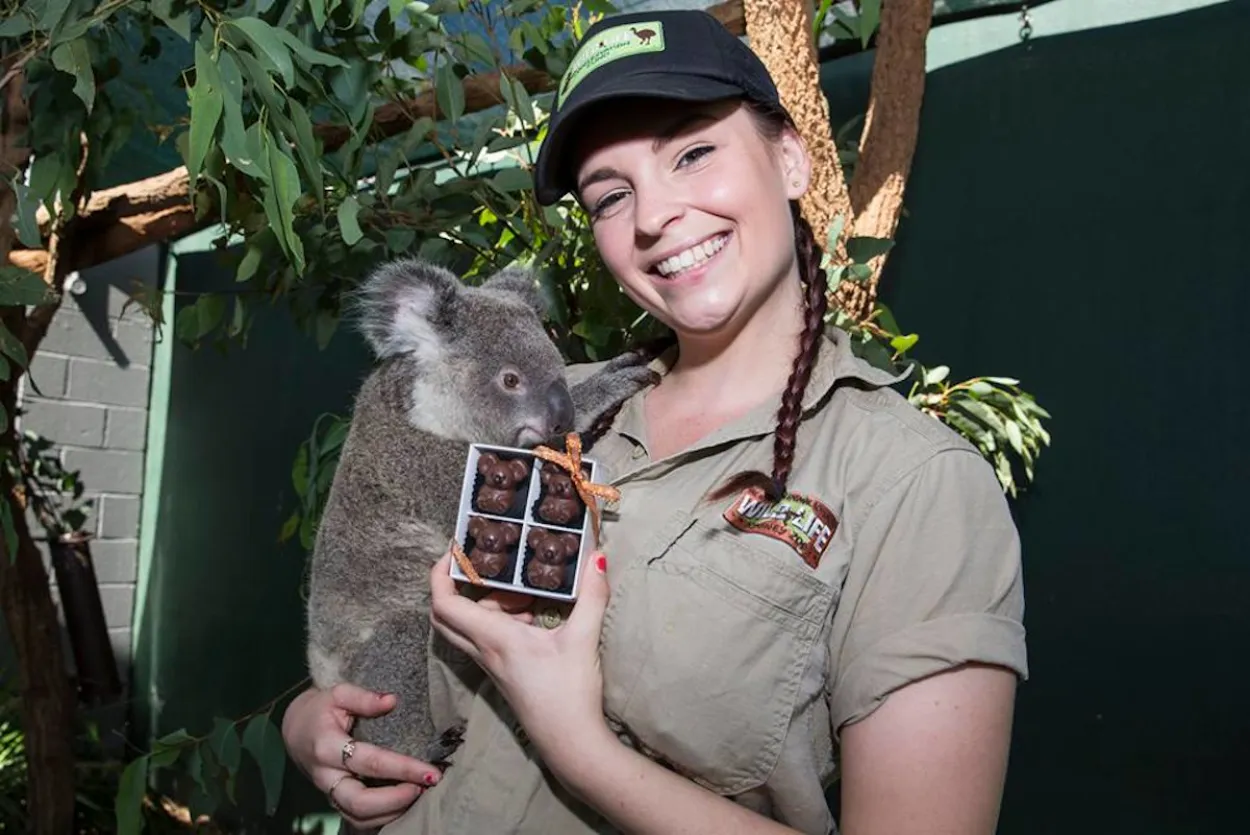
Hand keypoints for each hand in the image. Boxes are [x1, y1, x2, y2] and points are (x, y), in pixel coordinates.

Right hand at [280, 683, 438, 828]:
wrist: (297, 731)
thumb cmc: (321, 710)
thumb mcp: (338, 694)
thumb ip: (363, 697)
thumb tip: (392, 700)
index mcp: (326, 747)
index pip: (369, 762)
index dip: (403, 768)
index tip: (431, 771)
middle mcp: (326, 776)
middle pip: (359, 802)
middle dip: (396, 800)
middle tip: (425, 786)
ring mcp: (330, 793)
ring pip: (358, 818)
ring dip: (393, 812)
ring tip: (420, 793)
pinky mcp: (335, 801)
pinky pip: (358, 820)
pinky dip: (383, 817)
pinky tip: (405, 803)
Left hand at [429, 550, 611, 766]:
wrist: (570, 742)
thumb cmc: (570, 694)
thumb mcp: (583, 639)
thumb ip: (591, 596)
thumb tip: (597, 558)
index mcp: (493, 638)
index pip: (444, 603)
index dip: (440, 573)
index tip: (454, 550)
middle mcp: (484, 651)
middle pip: (446, 614)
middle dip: (456, 585)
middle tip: (482, 565)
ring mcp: (491, 664)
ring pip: (468, 626)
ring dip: (486, 602)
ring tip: (522, 591)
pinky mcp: (502, 673)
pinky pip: (486, 638)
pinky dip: (500, 619)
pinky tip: (533, 616)